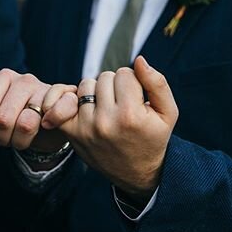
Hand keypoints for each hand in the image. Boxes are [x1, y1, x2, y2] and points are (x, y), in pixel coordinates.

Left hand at [0, 69, 77, 150]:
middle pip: (2, 118)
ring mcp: (47, 88)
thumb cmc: (11, 124)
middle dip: (2, 137)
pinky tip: (48, 126)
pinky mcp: (68, 99)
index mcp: (4, 77)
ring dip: (22, 140)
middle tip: (8, 137)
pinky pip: (58, 111)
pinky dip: (50, 125)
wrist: (44, 133)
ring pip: (27, 122)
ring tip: (23, 137)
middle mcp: (25, 79)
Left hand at [55, 56, 178, 202]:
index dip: (133, 82)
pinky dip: (72, 99)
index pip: (125, 73)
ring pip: (86, 85)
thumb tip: (138, 59)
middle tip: (123, 104)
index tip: (138, 98)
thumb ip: (157, 83)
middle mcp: (105, 122)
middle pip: (104, 77)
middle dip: (115, 86)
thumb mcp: (168, 113)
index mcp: (130, 116)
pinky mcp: (72, 133)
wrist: (137, 173)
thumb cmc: (154, 138)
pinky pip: (63, 100)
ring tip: (109, 108)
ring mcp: (86, 128)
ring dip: (97, 91)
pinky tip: (86, 107)